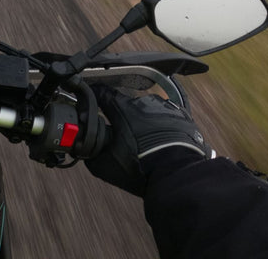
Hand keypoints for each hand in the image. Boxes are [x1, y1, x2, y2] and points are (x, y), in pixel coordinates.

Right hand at [84, 88, 211, 195]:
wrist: (177, 175)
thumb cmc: (142, 168)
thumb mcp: (105, 166)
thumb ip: (91, 153)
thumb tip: (85, 148)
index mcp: (121, 109)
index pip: (102, 92)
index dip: (94, 95)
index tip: (91, 98)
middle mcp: (143, 102)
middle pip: (126, 104)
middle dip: (122, 118)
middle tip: (123, 137)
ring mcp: (165, 107)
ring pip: (148, 111)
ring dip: (144, 122)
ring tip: (146, 143)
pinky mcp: (182, 117)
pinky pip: (168, 117)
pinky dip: (163, 126)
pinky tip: (163, 141)